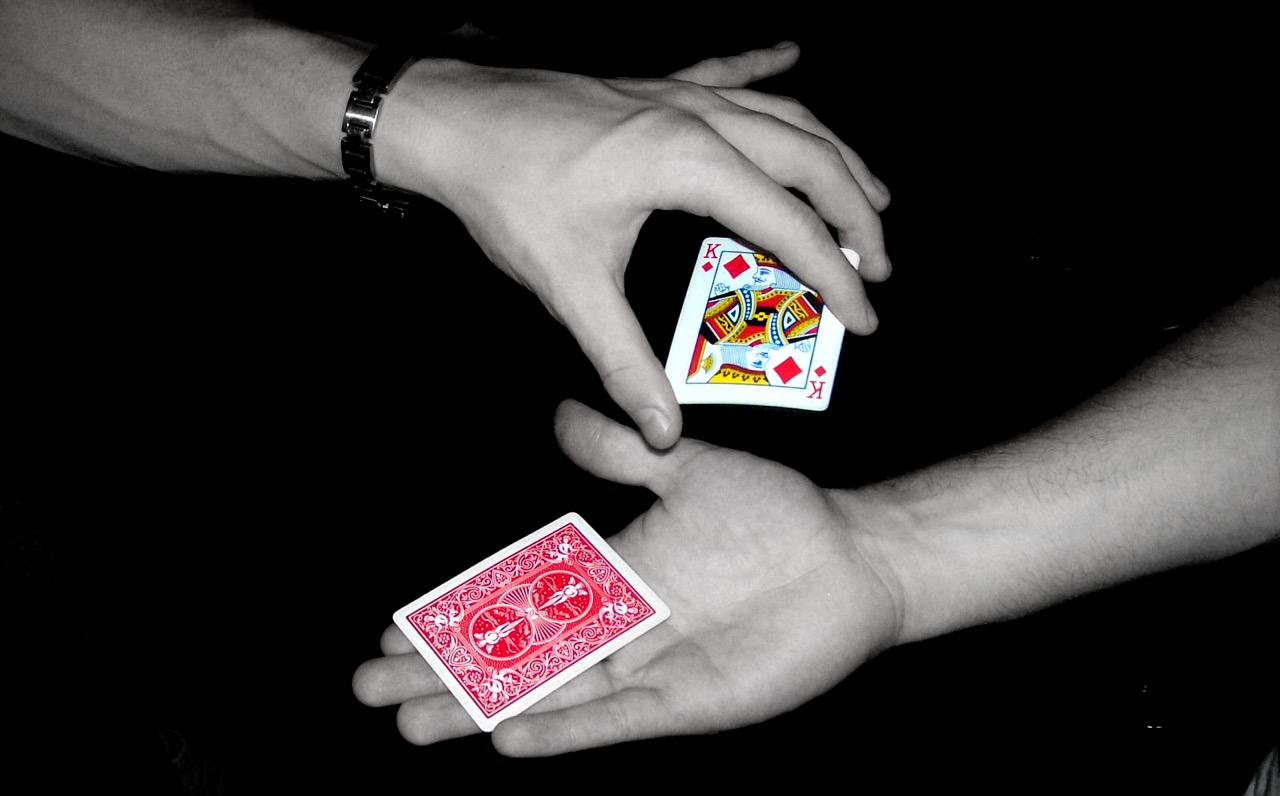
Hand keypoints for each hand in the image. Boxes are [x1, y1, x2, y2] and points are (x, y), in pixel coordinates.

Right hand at [353, 399, 903, 754]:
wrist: (850, 559)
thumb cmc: (776, 515)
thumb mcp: (688, 469)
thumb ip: (622, 452)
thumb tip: (559, 415)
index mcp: (612, 574)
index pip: (516, 597)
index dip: (456, 613)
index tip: (394, 629)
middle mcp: (619, 625)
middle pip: (514, 652)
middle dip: (444, 671)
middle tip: (370, 690)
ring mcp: (650, 666)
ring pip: (549, 690)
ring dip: (483, 706)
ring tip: (415, 725)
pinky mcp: (689, 699)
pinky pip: (617, 716)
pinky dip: (566, 726)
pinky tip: (511, 734)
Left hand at [375, 43, 889, 448]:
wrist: (451, 119)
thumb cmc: (508, 196)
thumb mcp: (570, 285)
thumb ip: (623, 360)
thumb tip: (661, 429)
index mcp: (689, 163)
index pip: (790, 225)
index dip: (837, 276)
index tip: (866, 317)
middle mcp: (698, 116)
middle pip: (810, 159)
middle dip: (857, 213)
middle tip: (879, 265)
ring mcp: (677, 91)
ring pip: (785, 113)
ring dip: (834, 153)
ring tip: (872, 194)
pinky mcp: (651, 83)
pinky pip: (726, 67)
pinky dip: (765, 65)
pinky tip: (792, 49)